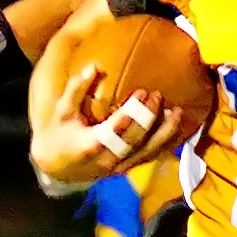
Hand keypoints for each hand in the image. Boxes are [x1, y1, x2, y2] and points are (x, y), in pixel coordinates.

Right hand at [30, 66, 188, 187]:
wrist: (58, 168)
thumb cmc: (60, 134)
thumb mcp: (62, 111)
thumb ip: (77, 89)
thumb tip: (95, 67)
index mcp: (90, 144)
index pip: (115, 129)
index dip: (131, 112)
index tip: (141, 92)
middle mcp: (108, 159)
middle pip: (135, 139)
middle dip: (149, 117)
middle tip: (158, 95)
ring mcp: (120, 167)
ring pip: (148, 152)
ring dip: (165, 132)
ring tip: (178, 112)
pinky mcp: (128, 169)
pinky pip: (151, 158)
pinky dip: (166, 144)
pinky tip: (177, 128)